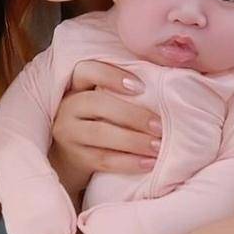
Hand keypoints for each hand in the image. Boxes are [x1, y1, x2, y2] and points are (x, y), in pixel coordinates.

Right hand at [49, 60, 162, 197]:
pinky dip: (129, 162)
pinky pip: (104, 159)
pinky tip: (149, 163)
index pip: (86, 70)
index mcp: (76, 86)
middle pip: (95, 103)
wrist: (73, 157)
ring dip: (133, 140)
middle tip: (159, 126)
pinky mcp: (76, 158)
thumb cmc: (99, 121)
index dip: (110, 76)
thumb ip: (123, 90)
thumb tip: (165, 74)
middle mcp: (68, 107)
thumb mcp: (102, 102)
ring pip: (99, 133)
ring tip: (158, 146)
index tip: (141, 87)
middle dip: (131, 114)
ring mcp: (69, 133)